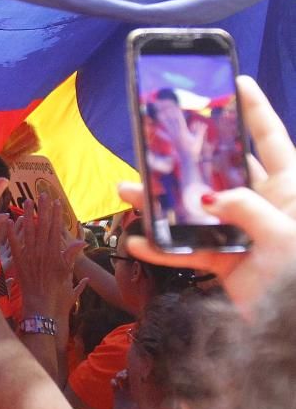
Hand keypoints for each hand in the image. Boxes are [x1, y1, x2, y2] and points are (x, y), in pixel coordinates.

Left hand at [6, 193, 83, 313]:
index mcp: (56, 256)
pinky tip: (7, 222)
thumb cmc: (58, 299)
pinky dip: (11, 234)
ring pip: (28, 233)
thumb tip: (81, 244)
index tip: (55, 202)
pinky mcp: (19, 265)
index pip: (56, 231)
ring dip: (28, 217)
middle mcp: (43, 254)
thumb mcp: (69, 278)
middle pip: (43, 227)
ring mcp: (30, 259)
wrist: (43, 312)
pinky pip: (14, 247)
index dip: (56, 215)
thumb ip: (71, 259)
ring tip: (26, 202)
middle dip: (43, 210)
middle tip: (42, 194)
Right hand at [119, 76, 295, 313]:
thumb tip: (211, 199)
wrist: (292, 327)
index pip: (270, 139)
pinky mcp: (225, 262)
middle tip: (156, 143)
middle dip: (186, 158)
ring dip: (161, 202)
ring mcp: (242, 232)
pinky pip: (187, 250)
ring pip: (195, 209)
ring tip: (128, 190)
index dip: (253, 110)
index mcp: (290, 187)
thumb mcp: (284, 237)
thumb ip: (249, 211)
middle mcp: (263, 203)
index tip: (235, 82)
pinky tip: (138, 242)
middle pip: (220, 172)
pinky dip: (161, 249)